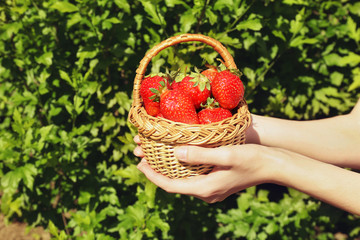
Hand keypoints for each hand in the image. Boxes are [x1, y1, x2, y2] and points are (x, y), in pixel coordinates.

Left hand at [134, 135, 275, 202]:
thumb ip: (201, 154)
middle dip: (157, 172)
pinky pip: (192, 178)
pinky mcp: (217, 183)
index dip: (152, 175)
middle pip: (174, 184)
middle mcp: (207, 193)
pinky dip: (181, 169)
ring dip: (168, 170)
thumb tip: (176, 154)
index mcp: (206, 189)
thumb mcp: (226, 154)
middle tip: (143, 157)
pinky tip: (178, 157)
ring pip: (183, 181)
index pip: (171, 185)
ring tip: (155, 156)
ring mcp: (212, 190)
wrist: (274, 166)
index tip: (139, 164)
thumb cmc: (253, 159)